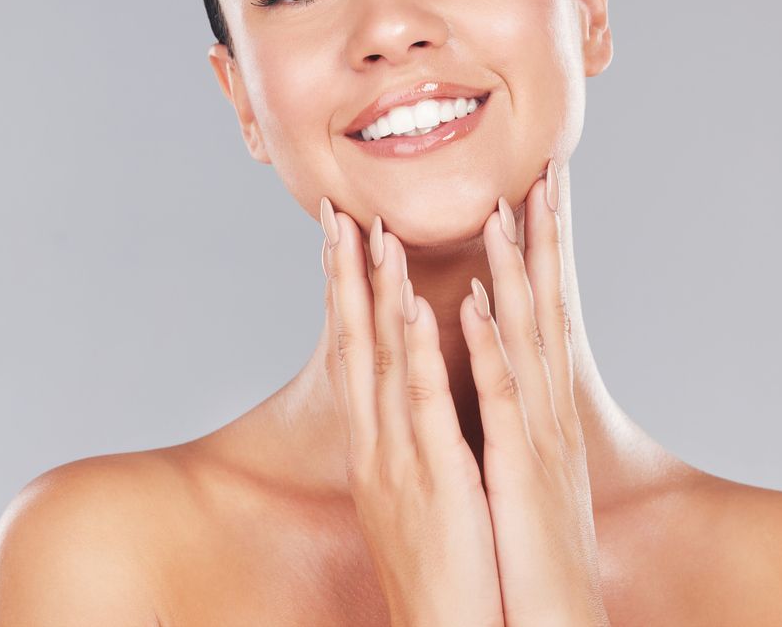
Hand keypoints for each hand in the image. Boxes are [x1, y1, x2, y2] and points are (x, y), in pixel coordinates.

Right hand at [321, 199, 504, 626]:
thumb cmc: (441, 565)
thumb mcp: (414, 492)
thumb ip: (408, 439)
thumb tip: (408, 397)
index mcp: (375, 444)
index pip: (355, 352)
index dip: (345, 293)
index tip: (343, 240)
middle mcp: (377, 443)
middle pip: (355, 344)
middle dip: (347, 277)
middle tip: (340, 217)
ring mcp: (399, 459)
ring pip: (382, 361)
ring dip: (377, 294)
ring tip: (374, 235)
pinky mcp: (433, 479)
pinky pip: (421, 405)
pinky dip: (413, 352)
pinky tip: (411, 306)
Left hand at [459, 159, 610, 625]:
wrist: (552, 624)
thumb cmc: (532, 550)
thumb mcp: (523, 471)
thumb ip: (512, 418)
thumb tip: (498, 372)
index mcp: (544, 407)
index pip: (544, 310)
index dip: (541, 253)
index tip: (536, 197)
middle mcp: (549, 409)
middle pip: (547, 306)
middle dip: (543, 239)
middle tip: (541, 175)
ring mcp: (539, 436)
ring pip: (527, 336)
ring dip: (514, 273)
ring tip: (502, 212)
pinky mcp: (522, 471)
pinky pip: (502, 399)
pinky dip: (489, 348)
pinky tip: (475, 304)